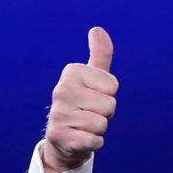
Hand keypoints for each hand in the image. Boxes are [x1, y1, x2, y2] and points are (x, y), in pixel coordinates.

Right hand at [42, 26, 118, 172]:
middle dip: (105, 114)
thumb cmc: (83, 105)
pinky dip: (93, 143)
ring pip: (102, 124)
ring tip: (84, 126)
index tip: (94, 98)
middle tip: (89, 114)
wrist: (64, 139)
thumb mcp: (92, 78)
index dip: (109, 96)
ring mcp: (59, 114)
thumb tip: (97, 29)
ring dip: (98, 130)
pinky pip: (95, 141)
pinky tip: (81, 139)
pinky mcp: (61, 137)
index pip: (113, 86)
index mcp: (71, 72)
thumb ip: (100, 55)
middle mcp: (61, 90)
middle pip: (110, 105)